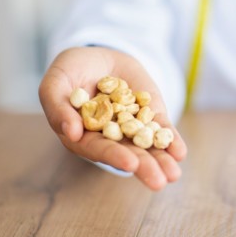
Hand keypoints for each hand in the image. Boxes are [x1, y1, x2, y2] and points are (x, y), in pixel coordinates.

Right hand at [38, 46, 187, 190]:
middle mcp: (109, 137)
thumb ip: (58, 108)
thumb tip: (72, 133)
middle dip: (144, 167)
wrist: (98, 55)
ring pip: (148, 147)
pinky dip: (171, 141)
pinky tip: (180, 153)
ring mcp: (132, 127)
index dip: (114, 156)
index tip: (131, 164)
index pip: (98, 148)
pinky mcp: (150, 114)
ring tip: (173, 175)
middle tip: (159, 182)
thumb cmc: (69, 71)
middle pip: (127, 153)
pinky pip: (162, 130)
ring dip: (161, 161)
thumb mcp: (55, 84)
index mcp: (83, 136)